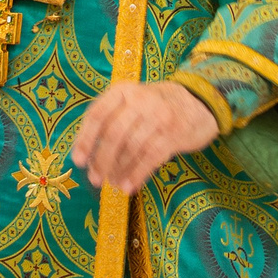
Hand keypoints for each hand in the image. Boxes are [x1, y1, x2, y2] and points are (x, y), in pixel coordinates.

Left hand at [71, 81, 220, 192]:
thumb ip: (111, 118)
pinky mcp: (175, 134)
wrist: (199, 101)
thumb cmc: (156, 106)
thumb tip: (87, 153)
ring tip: (113, 183)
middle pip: (113, 134)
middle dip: (101, 160)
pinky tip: (129, 186)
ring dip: (119, 170)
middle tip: (94, 179)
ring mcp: (159, 116)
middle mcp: (140, 100)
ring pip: (131, 148)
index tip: (78, 161)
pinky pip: (151, 158)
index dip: (85, 139)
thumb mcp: (132, 101)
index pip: (97, 114)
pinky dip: (137, 174)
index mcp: (123, 91)